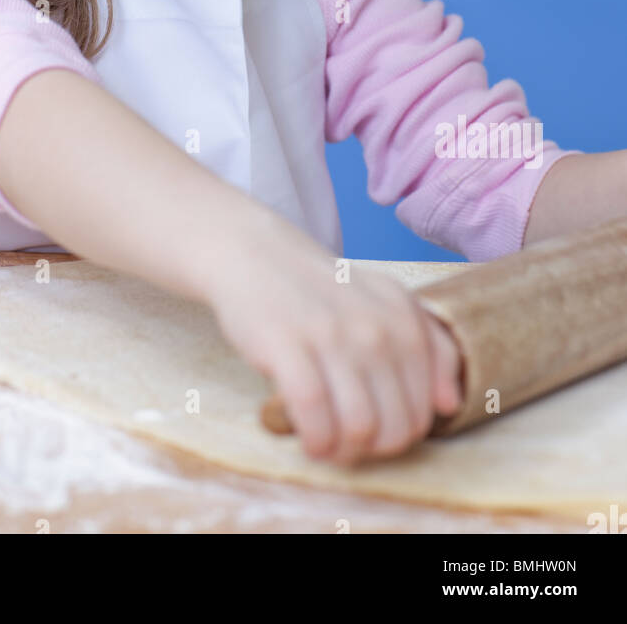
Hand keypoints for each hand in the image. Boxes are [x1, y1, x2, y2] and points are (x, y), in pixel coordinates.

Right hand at [208, 219, 462, 464]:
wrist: (257, 254)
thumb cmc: (324, 292)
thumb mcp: (387, 304)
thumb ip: (432, 349)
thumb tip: (449, 406)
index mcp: (404, 319)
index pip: (422, 412)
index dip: (398, 436)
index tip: (373, 430)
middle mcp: (375, 327)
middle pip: (394, 428)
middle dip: (372, 450)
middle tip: (348, 441)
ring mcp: (331, 335)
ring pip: (359, 429)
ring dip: (343, 452)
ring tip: (328, 443)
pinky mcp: (287, 345)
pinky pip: (314, 417)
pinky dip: (316, 442)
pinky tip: (309, 439)